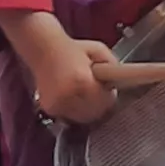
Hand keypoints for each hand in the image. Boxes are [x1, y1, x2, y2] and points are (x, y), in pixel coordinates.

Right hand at [0, 9, 114, 125]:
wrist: (43, 48)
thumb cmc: (73, 49)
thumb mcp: (99, 50)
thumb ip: (113, 65)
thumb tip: (120, 80)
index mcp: (83, 82)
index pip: (106, 101)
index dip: (109, 96)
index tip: (109, 90)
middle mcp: (69, 96)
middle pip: (96, 112)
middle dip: (100, 103)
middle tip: (97, 90)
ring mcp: (58, 104)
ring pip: (83, 117)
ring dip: (88, 108)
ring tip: (84, 92)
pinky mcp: (50, 109)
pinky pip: (70, 116)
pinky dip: (75, 109)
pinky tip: (73, 95)